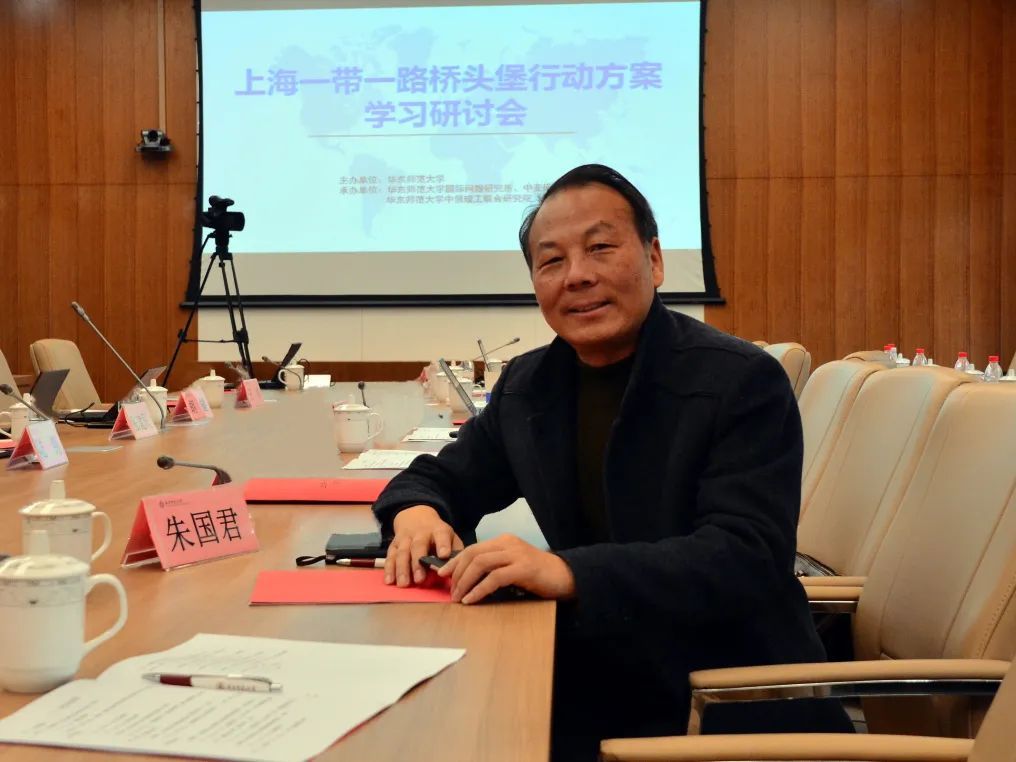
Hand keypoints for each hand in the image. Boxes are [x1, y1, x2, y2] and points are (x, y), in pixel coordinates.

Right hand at [386, 505, 463, 586]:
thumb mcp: (450, 536)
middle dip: (418, 563)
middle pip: (418, 546)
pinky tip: (390, 581)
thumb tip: (459, 570)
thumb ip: (455, 551)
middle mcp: (420, 533)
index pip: (441, 535)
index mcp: (438, 530)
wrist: (415, 516)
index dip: (443, 544)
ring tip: (404, 584)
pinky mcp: (394, 544)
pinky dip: (389, 569)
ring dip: (402, 568)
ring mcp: (405, 538)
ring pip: (402, 552)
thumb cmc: (437, 534)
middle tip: (419, 579)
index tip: (444, 555)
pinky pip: (390, 556)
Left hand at [438, 534, 575, 603]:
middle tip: (450, 591)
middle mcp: (508, 544)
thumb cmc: (537, 575)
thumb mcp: (512, 565)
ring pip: (481, 564)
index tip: (442, 575)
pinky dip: (480, 590)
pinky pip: (494, 578)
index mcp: (503, 541)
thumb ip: (494, 566)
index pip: (472, 548)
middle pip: (473, 554)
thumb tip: (467, 578)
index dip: (455, 562)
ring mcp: (516, 554)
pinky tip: (472, 600)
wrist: (566, 576)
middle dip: (457, 573)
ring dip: (465, 582)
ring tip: (459, 598)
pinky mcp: (523, 569)